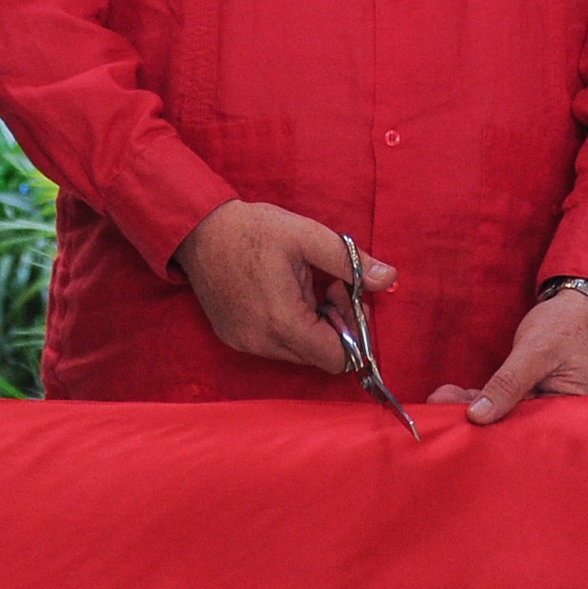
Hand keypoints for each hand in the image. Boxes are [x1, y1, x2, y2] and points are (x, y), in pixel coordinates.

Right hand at [172, 201, 396, 373]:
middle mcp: (263, 343)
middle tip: (329, 285)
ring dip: (311, 327)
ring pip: (298, 353)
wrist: (198, 230)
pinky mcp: (233, 339)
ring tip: (303, 287)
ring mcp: (244, 344)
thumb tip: (389, 278)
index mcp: (284, 321)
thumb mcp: (307, 236)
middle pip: (319, 357)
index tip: (345, 294)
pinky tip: (281, 294)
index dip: (353, 331)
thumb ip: (350, 261)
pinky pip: (274, 346)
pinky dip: (287, 328)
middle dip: (334, 326)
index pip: (337, 358)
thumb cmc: (253, 230)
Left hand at [429, 289, 587, 426]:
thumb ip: (509, 384)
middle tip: (440, 417)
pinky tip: (451, 397)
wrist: (576, 306)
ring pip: (503, 414)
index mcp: (572, 413)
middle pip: (513, 426)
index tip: (462, 430)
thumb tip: (478, 416)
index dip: (496, 435)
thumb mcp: (535, 352)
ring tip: (438, 404)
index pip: (530, 432)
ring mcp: (541, 406)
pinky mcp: (528, 395)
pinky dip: (478, 399)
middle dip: (477, 423)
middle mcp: (557, 417)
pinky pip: (501, 401)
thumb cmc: (566, 326)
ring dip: (470, 409)